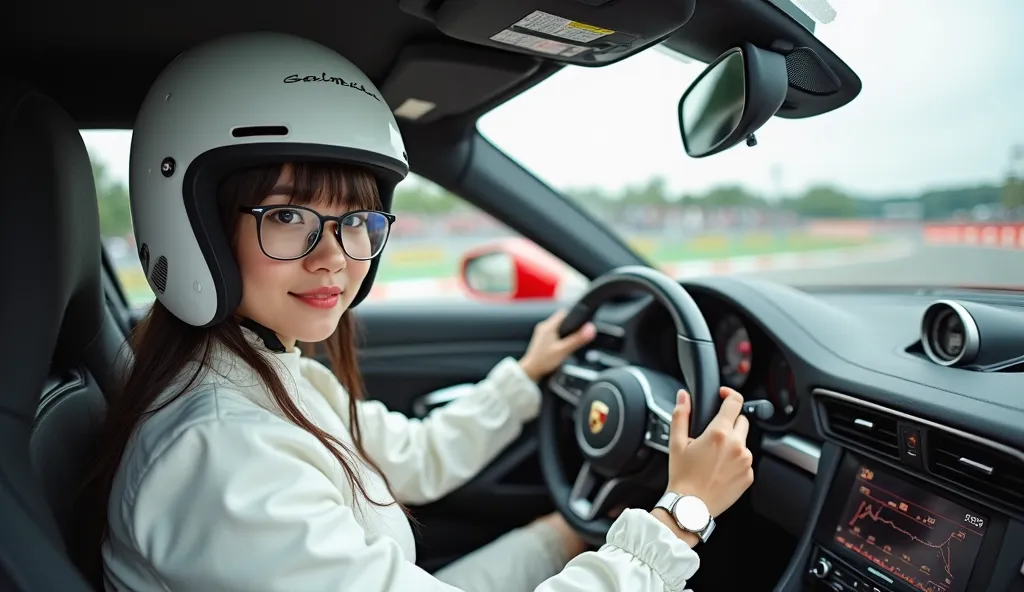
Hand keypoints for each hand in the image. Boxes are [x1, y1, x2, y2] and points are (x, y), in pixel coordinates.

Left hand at [518, 309, 595, 381]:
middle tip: (576, 336)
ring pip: (558, 327)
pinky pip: (553, 334)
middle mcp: (544, 327)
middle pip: (562, 320)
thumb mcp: (563, 350)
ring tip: (569, 343)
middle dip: (570, 327)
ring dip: (565, 333)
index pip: (564, 313)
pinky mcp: (541, 340)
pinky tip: (562, 347)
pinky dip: (559, 338)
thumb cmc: (543, 362)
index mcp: (548, 326)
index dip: (574, 317)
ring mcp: (541, 333)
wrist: (530, 372)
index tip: (581, 324)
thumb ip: (577, 339)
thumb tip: (590, 329)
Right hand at [653, 387, 753, 543]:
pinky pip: (745, 460)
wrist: (691, 507)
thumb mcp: (676, 443)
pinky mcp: (749, 475)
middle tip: (712, 435)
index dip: (729, 394)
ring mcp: (745, 461)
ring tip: (713, 457)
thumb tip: (683, 397)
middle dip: (729, 422)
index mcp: (719, 433)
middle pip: (742, 420)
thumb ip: (681, 415)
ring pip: (743, 442)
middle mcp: (737, 445)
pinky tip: (719, 469)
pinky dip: (735, 461)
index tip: (724, 395)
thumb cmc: (682, 477)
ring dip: (732, 443)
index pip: (735, 402)